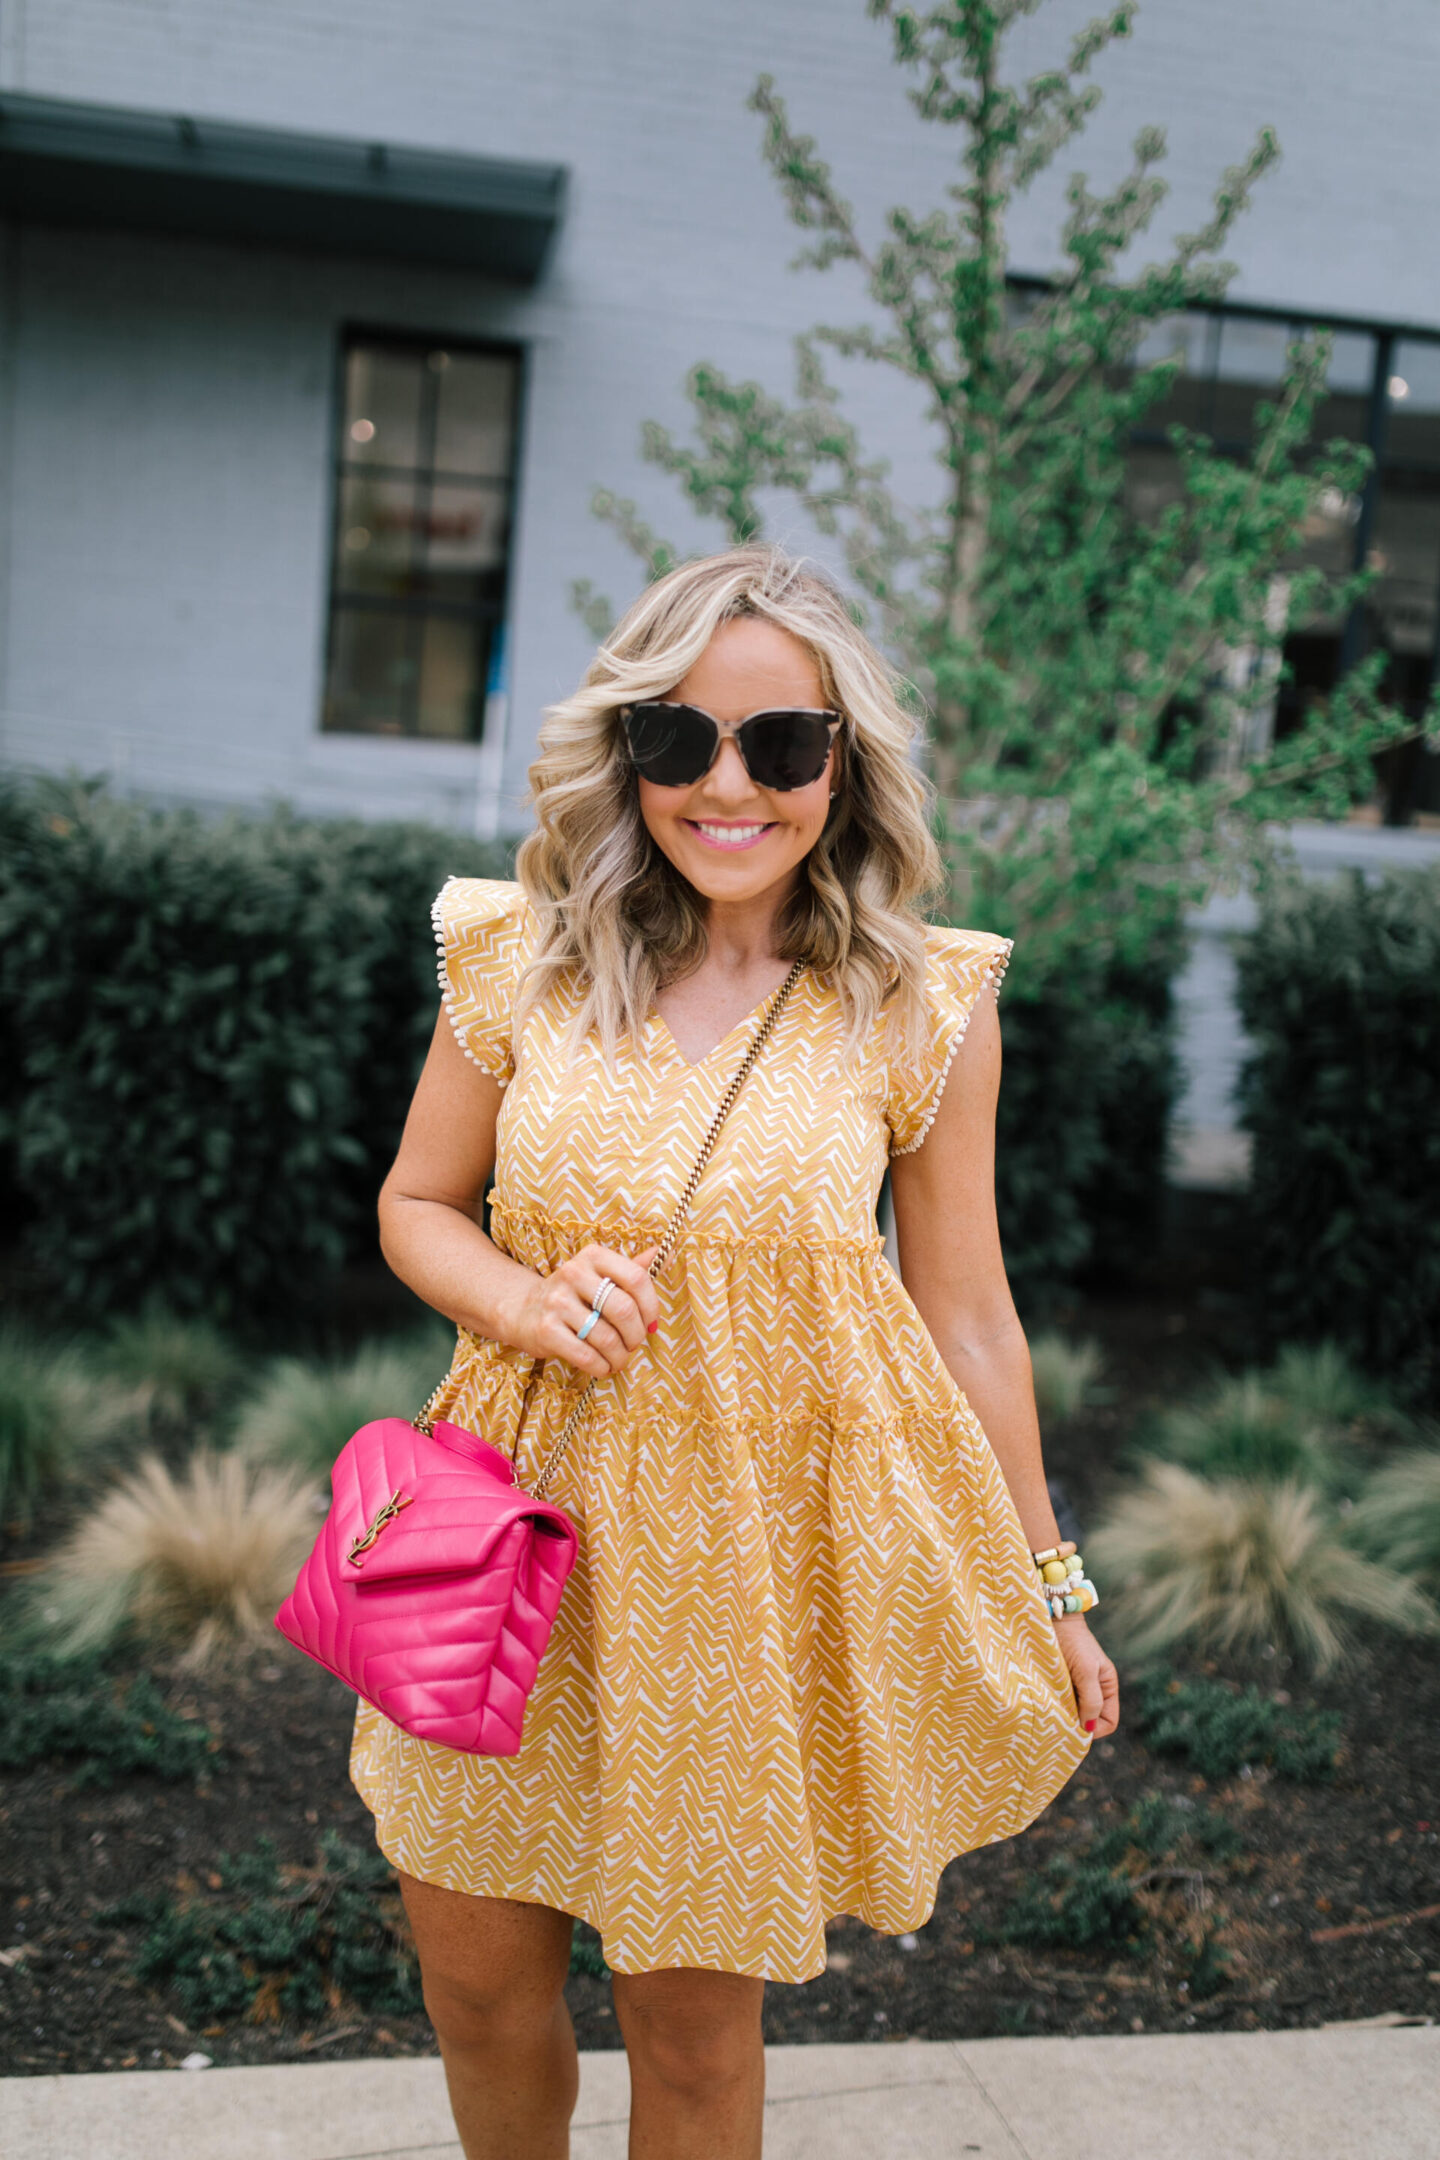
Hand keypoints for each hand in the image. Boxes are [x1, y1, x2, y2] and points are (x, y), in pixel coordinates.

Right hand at [504, 1242, 661, 1379]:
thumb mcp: (600, 1275)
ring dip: (620, 1356)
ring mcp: (557, 1302)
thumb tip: (666, 1253)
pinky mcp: (546, 1330)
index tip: (651, 1322)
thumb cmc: (575, 1295)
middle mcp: (573, 1273)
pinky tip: (603, 1366)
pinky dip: (602, 1367)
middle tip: (634, 1344)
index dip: (651, 1305)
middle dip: (636, 1335)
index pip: (636, 1278)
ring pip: (607, 1338)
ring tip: (619, 1359)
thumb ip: (633, 1268)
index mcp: (593, 1256)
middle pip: (624, 1310)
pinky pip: (587, 1356)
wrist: (525, 1312)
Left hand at [1053, 1616, 1119, 1738]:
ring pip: (1073, 1713)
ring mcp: (1076, 1686)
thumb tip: (1089, 1729)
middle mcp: (1093, 1689)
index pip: (1108, 1722)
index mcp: (1107, 1687)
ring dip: (1063, 1714)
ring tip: (1050, 1706)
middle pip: (1089, 1721)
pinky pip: (1060, 1702)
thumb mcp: (1086, 1671)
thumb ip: (1092, 1700)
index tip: (1075, 1726)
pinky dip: (1053, 1704)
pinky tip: (1044, 1699)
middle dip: (1076, 1724)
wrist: (1052, 1616)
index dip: (1095, 1730)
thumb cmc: (1073, 1641)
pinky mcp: (1059, 1681)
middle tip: (1058, 1718)